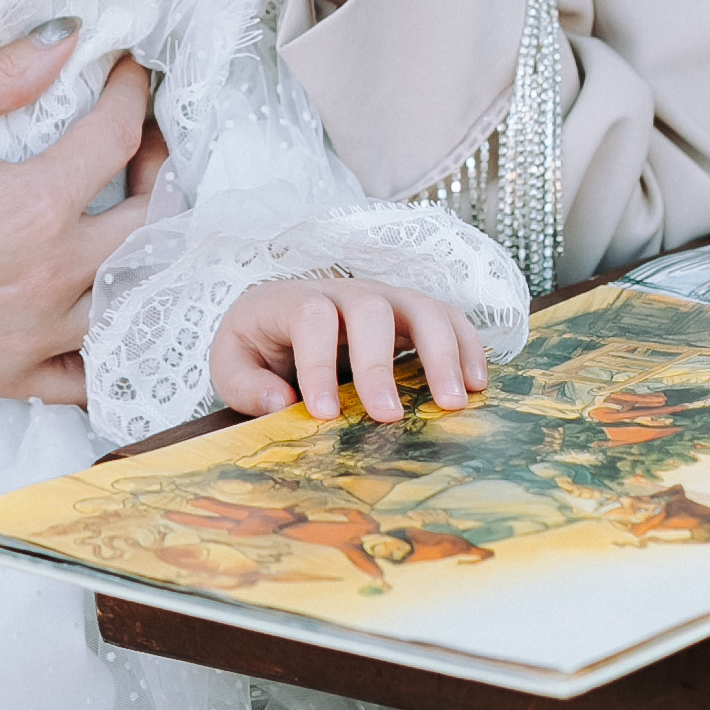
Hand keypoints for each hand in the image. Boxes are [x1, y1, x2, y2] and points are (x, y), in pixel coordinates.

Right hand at [0, 27, 158, 399]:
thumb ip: (1, 76)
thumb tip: (67, 39)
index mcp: (30, 209)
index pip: (117, 140)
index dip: (131, 93)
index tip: (128, 70)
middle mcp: (45, 281)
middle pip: (149, 223)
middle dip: (158, 170)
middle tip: (146, 138)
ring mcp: (28, 340)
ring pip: (131, 297)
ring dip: (144, 250)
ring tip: (134, 212)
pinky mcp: (2, 378)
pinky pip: (86, 377)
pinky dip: (108, 341)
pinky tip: (106, 305)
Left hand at [211, 276, 490, 425]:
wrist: (280, 318)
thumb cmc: (259, 346)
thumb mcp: (232, 364)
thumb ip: (246, 384)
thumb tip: (281, 402)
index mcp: (291, 301)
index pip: (311, 318)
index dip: (319, 364)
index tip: (326, 414)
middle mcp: (343, 293)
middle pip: (370, 309)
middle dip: (381, 364)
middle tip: (389, 416)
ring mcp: (384, 298)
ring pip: (421, 307)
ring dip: (441, 353)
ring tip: (453, 403)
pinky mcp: (412, 314)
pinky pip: (449, 319)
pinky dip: (468, 347)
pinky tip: (478, 385)